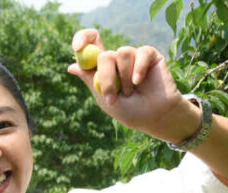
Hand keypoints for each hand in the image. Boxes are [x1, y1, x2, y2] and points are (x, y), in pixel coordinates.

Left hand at [68, 29, 198, 143]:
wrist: (156, 117)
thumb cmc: (131, 112)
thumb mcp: (105, 99)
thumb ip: (91, 80)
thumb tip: (71, 66)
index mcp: (104, 68)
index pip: (90, 43)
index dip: (82, 39)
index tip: (77, 48)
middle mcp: (117, 59)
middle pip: (104, 54)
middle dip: (106, 76)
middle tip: (112, 96)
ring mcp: (134, 56)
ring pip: (122, 54)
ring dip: (125, 78)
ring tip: (133, 92)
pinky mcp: (150, 55)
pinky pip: (141, 53)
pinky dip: (138, 69)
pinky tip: (140, 82)